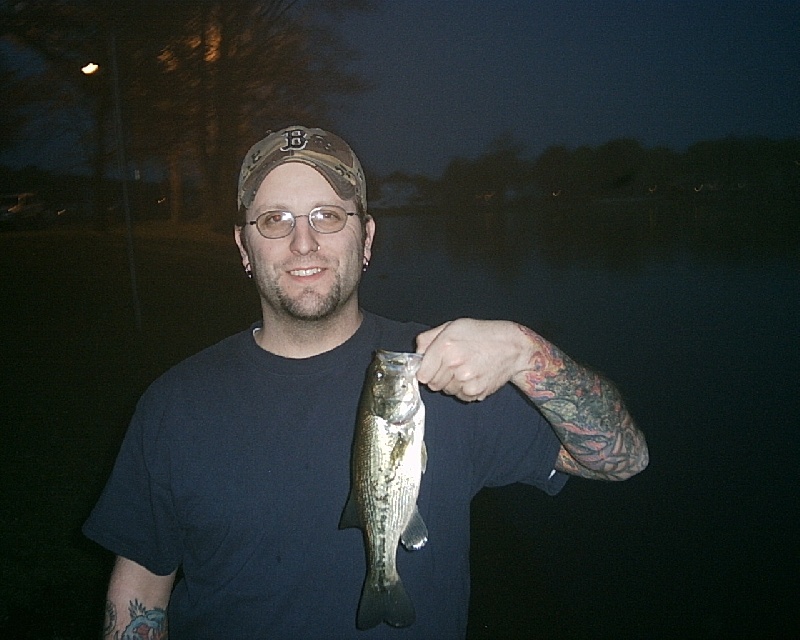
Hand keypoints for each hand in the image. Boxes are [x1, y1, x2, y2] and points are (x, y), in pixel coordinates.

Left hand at [415, 319, 531, 401]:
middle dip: (438, 377)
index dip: (425, 371)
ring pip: (447, 391)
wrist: (512, 347)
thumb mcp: (453, 326)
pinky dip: (464, 389)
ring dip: (452, 383)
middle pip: (433, 385)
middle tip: (453, 365)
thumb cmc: (482, 334)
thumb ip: (429, 338)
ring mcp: (465, 380)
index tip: (431, 368)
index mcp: (445, 346)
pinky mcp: (476, 392)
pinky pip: (460, 396)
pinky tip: (474, 375)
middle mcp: (454, 364)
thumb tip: (417, 353)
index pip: (422, 374)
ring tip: (466, 368)